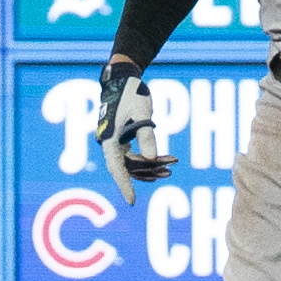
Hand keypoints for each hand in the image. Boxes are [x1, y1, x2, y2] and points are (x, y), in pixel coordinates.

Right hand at [92, 65, 171, 196]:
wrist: (123, 77)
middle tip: (170, 170)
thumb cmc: (131, 93)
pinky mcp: (121, 137)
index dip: (124, 186)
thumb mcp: (142, 113)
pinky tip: (162, 162)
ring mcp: (114, 141)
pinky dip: (147, 158)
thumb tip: (151, 159)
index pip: (116, 168)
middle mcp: (109, 142)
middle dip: (148, 171)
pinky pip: (133, 154)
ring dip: (150, 165)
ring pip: (132, 161)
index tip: (131, 202)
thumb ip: (146, 136)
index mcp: (109, 138)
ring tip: (171, 165)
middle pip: (128, 166)